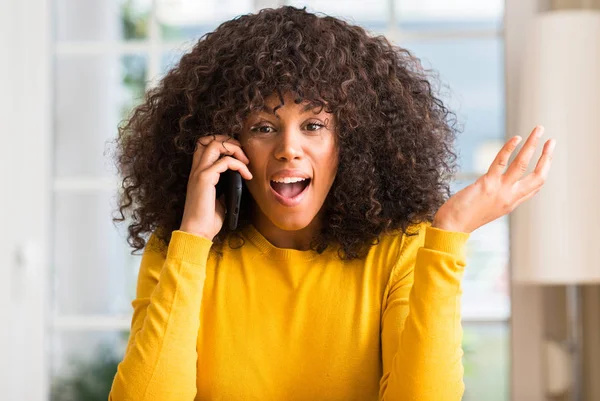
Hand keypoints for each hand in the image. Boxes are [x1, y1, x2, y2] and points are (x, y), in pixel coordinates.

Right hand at [179, 135, 252, 240]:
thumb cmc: (207, 220)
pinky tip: (247, 175)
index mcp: (198, 173)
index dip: (222, 143)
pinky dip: (239, 165)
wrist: (197, 232)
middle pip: (210, 139)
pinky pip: (225, 162)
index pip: (205, 145)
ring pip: (216, 145)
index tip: (238, 155)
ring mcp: (199, 173)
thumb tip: (237, 182)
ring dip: (235, 149)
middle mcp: (196, 169)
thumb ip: (224, 188)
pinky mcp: (204, 179)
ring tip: (246, 162)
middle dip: (230, 141)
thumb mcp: (219, 200)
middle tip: (244, 155)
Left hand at [433, 125, 555, 233]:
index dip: (543, 170)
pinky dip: (509, 148)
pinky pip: (502, 162)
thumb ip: (496, 197)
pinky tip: (516, 138)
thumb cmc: (463, 218)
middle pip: (538, 176)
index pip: (534, 187)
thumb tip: (494, 186)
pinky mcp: (487, 185)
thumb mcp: (486, 209)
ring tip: (539, 129)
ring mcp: (500, 191)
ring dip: (533, 145)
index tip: (548, 156)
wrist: (451, 228)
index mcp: (511, 203)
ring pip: (523, 165)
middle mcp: (510, 198)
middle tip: (552, 140)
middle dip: (547, 157)